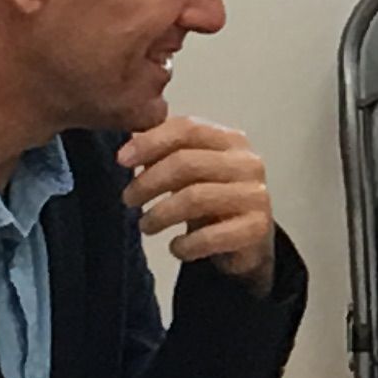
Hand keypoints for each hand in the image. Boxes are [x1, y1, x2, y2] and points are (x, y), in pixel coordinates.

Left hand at [119, 116, 274, 281]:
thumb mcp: (190, 171)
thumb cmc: (213, 199)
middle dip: (149, 182)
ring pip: (195, 198)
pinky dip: (185, 245)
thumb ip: (166, 153)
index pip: (188, 129)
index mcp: (230, 140)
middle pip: (187, 163)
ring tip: (145, 225)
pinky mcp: (256, 229)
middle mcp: (247, 163)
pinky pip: (209, 237)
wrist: (249, 240)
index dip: (151, 142)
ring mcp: (255, 195)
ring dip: (160, 214)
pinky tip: (175, 247)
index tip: (122, 160)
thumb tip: (128, 151)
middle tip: (128, 199)